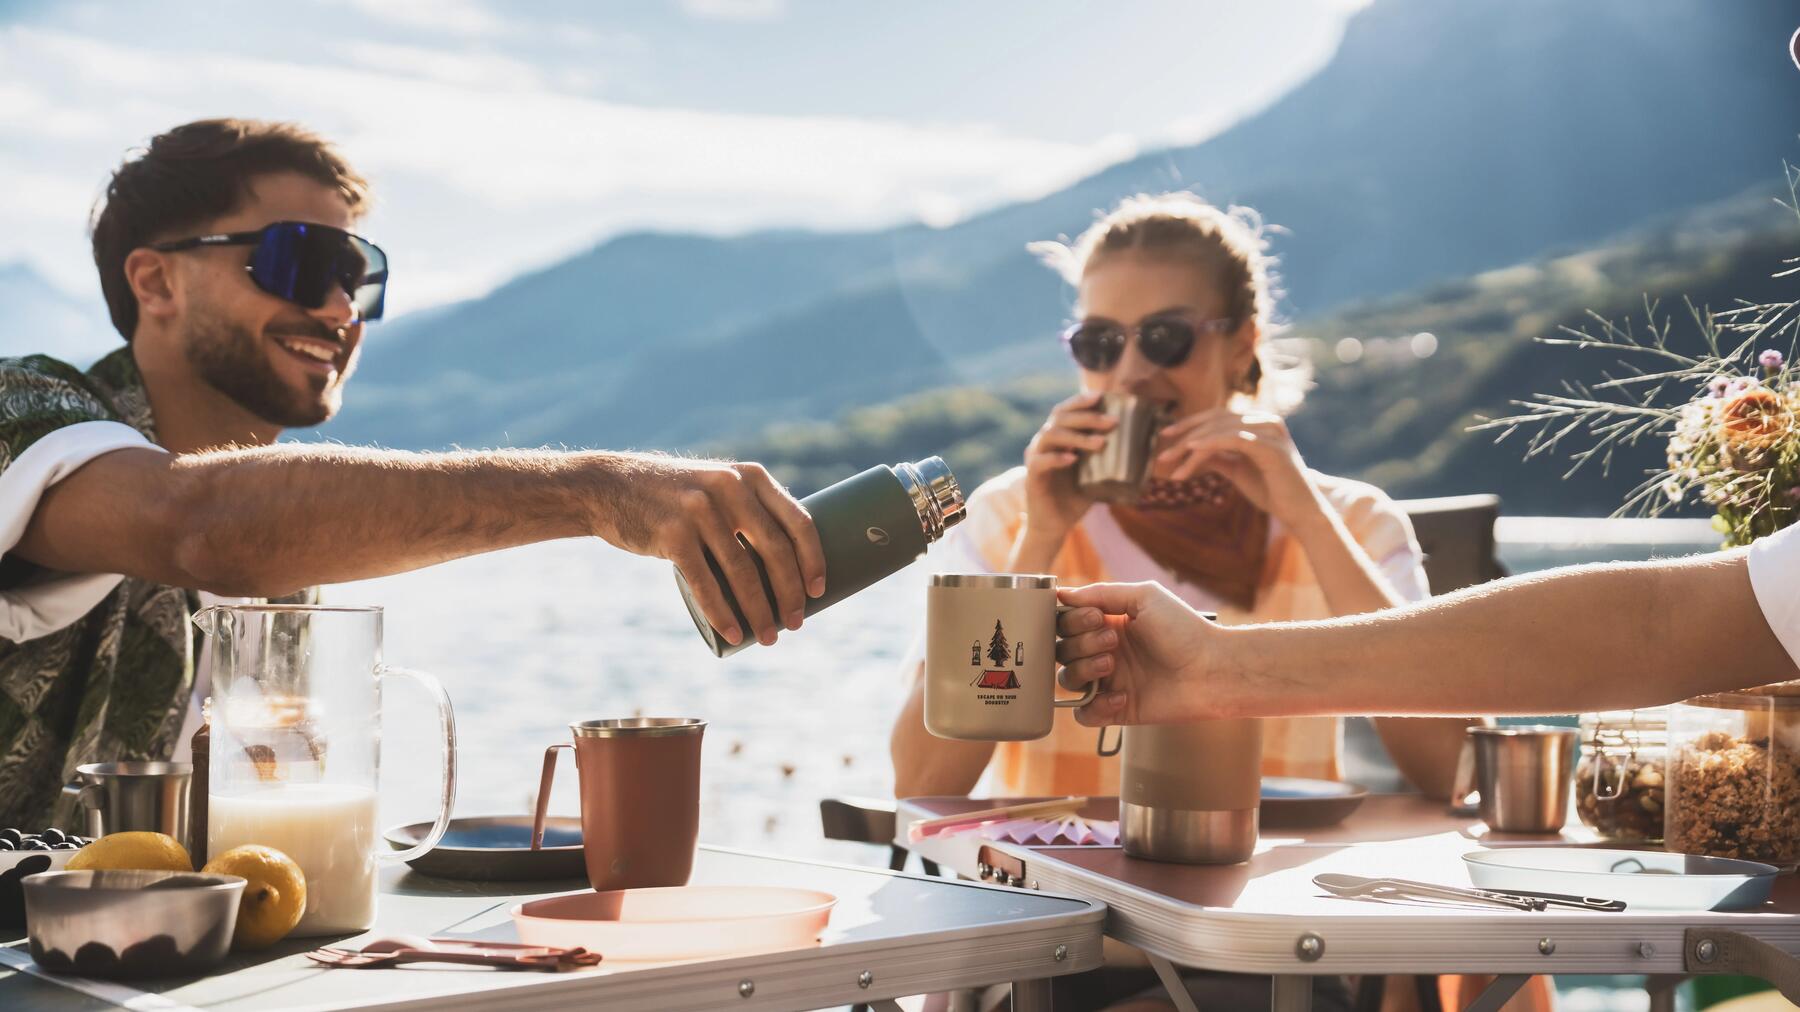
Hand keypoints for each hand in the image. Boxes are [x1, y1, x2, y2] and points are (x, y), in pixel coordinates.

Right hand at [598, 456, 824, 646]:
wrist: (610, 487)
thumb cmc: (675, 498)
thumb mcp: (718, 487)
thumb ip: (749, 510)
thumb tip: (789, 561)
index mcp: (751, 477)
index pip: (798, 521)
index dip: (814, 560)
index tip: (820, 591)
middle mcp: (729, 487)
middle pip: (776, 550)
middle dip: (791, 594)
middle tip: (797, 623)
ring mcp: (700, 509)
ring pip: (742, 572)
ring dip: (761, 612)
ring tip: (770, 637)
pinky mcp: (672, 534)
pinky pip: (704, 583)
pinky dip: (722, 614)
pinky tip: (733, 634)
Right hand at [1020, 391, 1115, 541]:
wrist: (1056, 523)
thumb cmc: (1077, 495)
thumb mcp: (1098, 473)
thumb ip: (1112, 458)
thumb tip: (1148, 447)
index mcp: (1059, 437)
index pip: (1066, 411)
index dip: (1081, 401)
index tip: (1102, 397)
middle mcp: (1044, 442)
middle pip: (1060, 418)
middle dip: (1087, 417)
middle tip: (1112, 422)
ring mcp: (1035, 457)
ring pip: (1051, 435)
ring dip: (1077, 436)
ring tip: (1100, 443)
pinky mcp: (1031, 476)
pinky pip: (1040, 461)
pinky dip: (1056, 458)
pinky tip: (1072, 459)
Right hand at [1054, 582, 1216, 725]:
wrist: (1212, 670)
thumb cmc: (1184, 630)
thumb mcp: (1145, 597)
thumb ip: (1102, 593)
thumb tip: (1062, 595)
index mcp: (1109, 624)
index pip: (1067, 623)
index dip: (1073, 621)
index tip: (1096, 618)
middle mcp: (1105, 652)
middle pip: (1063, 650)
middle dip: (1081, 644)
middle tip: (1113, 641)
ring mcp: (1110, 682)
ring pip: (1068, 680)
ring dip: (1084, 669)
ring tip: (1112, 665)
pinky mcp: (1117, 710)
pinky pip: (1084, 714)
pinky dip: (1094, 706)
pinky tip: (1121, 696)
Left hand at [1156, 409, 1319, 525]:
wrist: (1300, 513)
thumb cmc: (1272, 491)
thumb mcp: (1238, 470)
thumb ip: (1219, 457)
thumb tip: (1193, 450)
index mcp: (1259, 423)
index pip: (1218, 416)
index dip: (1190, 423)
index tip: (1166, 436)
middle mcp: (1266, 421)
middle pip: (1216, 419)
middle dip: (1185, 434)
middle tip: (1162, 454)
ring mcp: (1270, 431)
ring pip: (1221, 429)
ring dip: (1191, 446)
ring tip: (1171, 463)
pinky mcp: (1271, 447)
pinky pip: (1233, 439)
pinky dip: (1210, 443)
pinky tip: (1191, 451)